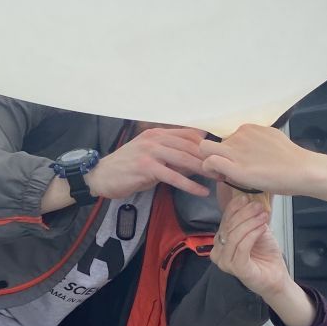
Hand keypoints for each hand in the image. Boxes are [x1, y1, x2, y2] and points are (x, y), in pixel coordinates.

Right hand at [86, 126, 209, 198]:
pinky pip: (173, 176)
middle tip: (225, 169)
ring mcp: (150, 151)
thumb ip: (171, 157)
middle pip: (189, 146)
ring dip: (203, 170)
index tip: (220, 155)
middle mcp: (155, 139)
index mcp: (157, 133)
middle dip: (209, 158)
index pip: (188, 135)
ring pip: (184, 159)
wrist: (101, 175)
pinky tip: (201, 191)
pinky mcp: (146, 167)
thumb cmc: (127, 169)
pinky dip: (189, 185)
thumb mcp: (150, 158)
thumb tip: (194, 163)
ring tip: (218, 179)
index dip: (206, 145)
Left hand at [198, 125, 326, 202]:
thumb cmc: (291, 160)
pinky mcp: (235, 167)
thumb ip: (257, 142)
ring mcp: (236, 150)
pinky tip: (219, 176)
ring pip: (205, 149)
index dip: (227, 150)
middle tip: (222, 168)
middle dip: (213, 153)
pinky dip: (209, 168)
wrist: (302, 169)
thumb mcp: (272, 140)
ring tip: (221, 174)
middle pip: (213, 141)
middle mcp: (239, 135)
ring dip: (209, 161)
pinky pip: (210, 161)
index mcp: (249, 128)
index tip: (234, 161)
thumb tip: (253, 149)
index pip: (228, 137)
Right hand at [210, 194, 291, 299]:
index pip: (223, 221)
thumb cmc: (265, 255)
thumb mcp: (256, 231)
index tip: (246, 197)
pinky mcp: (236, 268)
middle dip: (244, 214)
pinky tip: (262, 228)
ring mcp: (225, 262)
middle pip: (228, 227)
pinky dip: (253, 234)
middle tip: (258, 206)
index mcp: (220, 242)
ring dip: (250, 223)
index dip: (233, 207)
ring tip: (263, 216)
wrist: (276, 276)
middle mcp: (218, 253)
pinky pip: (242, 247)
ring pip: (234, 235)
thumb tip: (246, 198)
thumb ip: (248, 219)